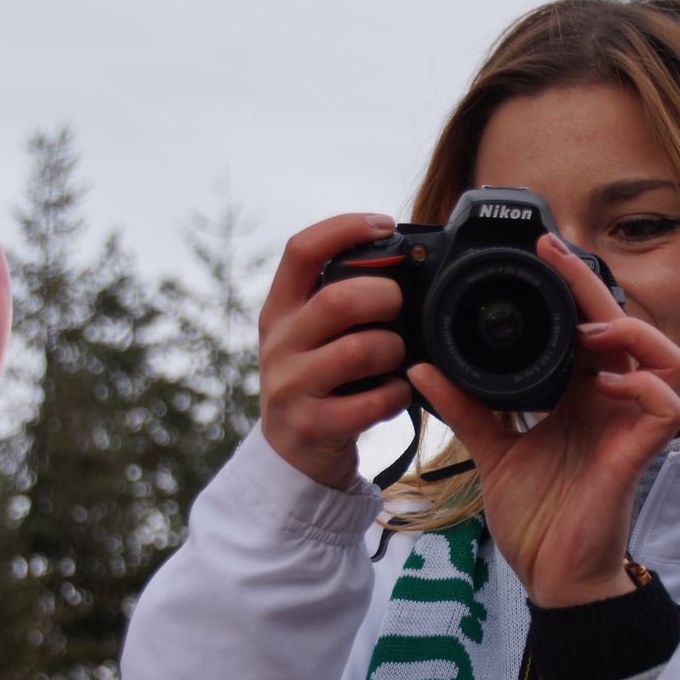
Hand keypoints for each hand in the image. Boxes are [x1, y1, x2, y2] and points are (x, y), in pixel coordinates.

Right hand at [258, 214, 411, 489]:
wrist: (291, 455)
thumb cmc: (318, 382)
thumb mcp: (311, 335)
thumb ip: (338, 300)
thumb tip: (401, 261)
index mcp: (280, 310)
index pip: (301, 251)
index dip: (344, 228)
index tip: (384, 224)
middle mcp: (279, 343)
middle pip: (338, 300)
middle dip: (384, 298)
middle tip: (398, 307)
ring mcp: (291, 387)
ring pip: (358, 351)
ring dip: (393, 350)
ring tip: (396, 357)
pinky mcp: (312, 426)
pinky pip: (372, 402)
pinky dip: (396, 395)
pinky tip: (396, 393)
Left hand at [410, 232, 679, 607]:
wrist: (551, 577)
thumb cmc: (536, 518)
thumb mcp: (491, 453)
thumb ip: (463, 409)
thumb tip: (421, 369)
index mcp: (580, 397)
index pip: (587, 327)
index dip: (572, 286)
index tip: (540, 250)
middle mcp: (611, 404)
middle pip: (624, 327)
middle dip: (593, 287)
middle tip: (555, 256)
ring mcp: (630, 427)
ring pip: (664, 356)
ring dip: (631, 333)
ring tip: (589, 332)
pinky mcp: (641, 455)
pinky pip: (667, 405)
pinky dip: (644, 387)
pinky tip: (608, 384)